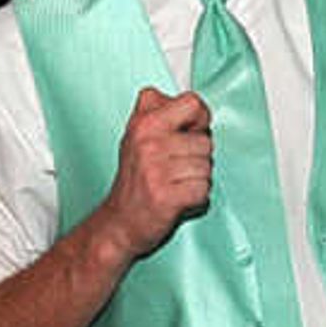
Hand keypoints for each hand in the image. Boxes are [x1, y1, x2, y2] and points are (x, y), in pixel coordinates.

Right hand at [98, 88, 214, 264]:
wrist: (118, 223)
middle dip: (198, 157)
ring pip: (207, 166)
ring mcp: (156, 170)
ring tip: (176, 183)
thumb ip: (158, 112)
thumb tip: (194, 105)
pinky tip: (178, 198)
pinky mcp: (165, 196)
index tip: (190, 133)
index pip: (193, 103)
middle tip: (176, 168)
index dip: (199, 120)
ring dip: (197, 179)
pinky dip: (196, 198)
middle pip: (206, 140)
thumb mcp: (137, 136)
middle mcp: (148, 143)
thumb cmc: (134, 180)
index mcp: (144, 123)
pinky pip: (203, 190)